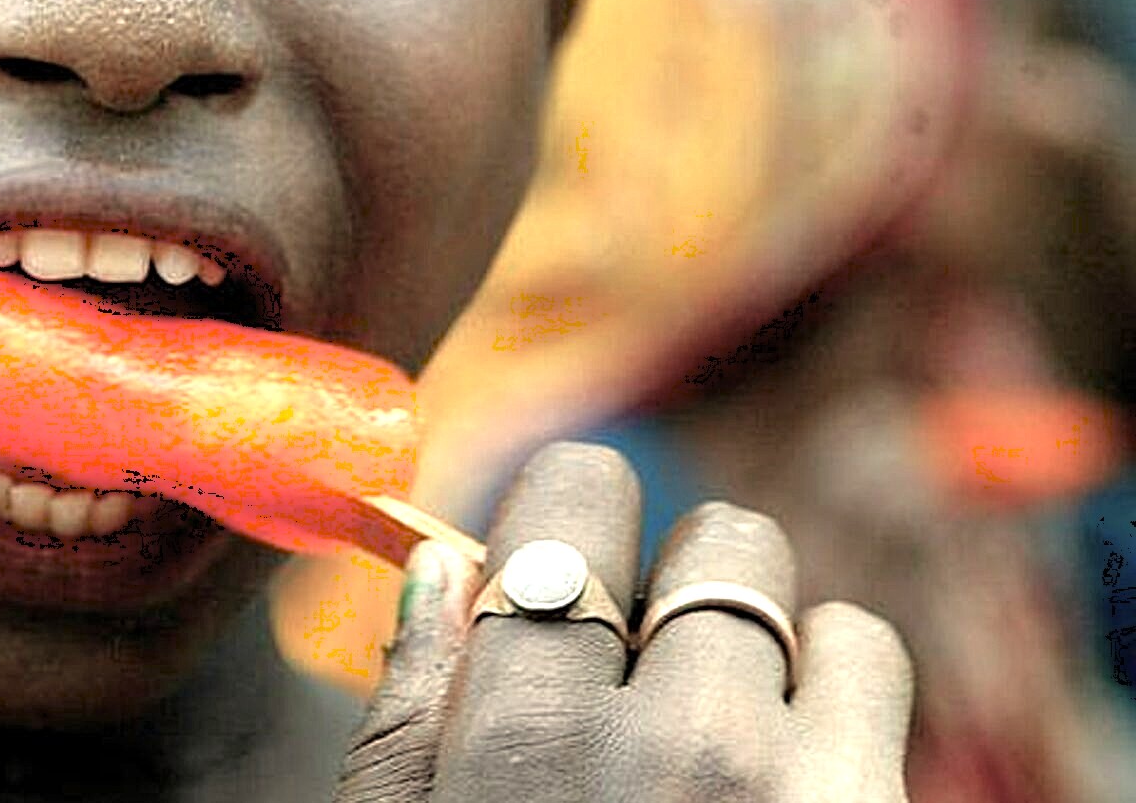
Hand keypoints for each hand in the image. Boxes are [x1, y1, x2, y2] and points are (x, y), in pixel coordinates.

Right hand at [335, 442, 912, 800]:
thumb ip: (407, 720)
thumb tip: (442, 569)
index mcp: (531, 743)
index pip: (576, 504)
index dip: (572, 521)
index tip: (572, 565)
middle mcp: (677, 748)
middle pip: (716, 541)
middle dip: (679, 591)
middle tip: (651, 680)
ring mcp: (797, 789)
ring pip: (806, 601)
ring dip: (765, 647)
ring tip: (728, 734)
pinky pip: (870, 663)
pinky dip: (838, 698)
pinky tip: (789, 774)